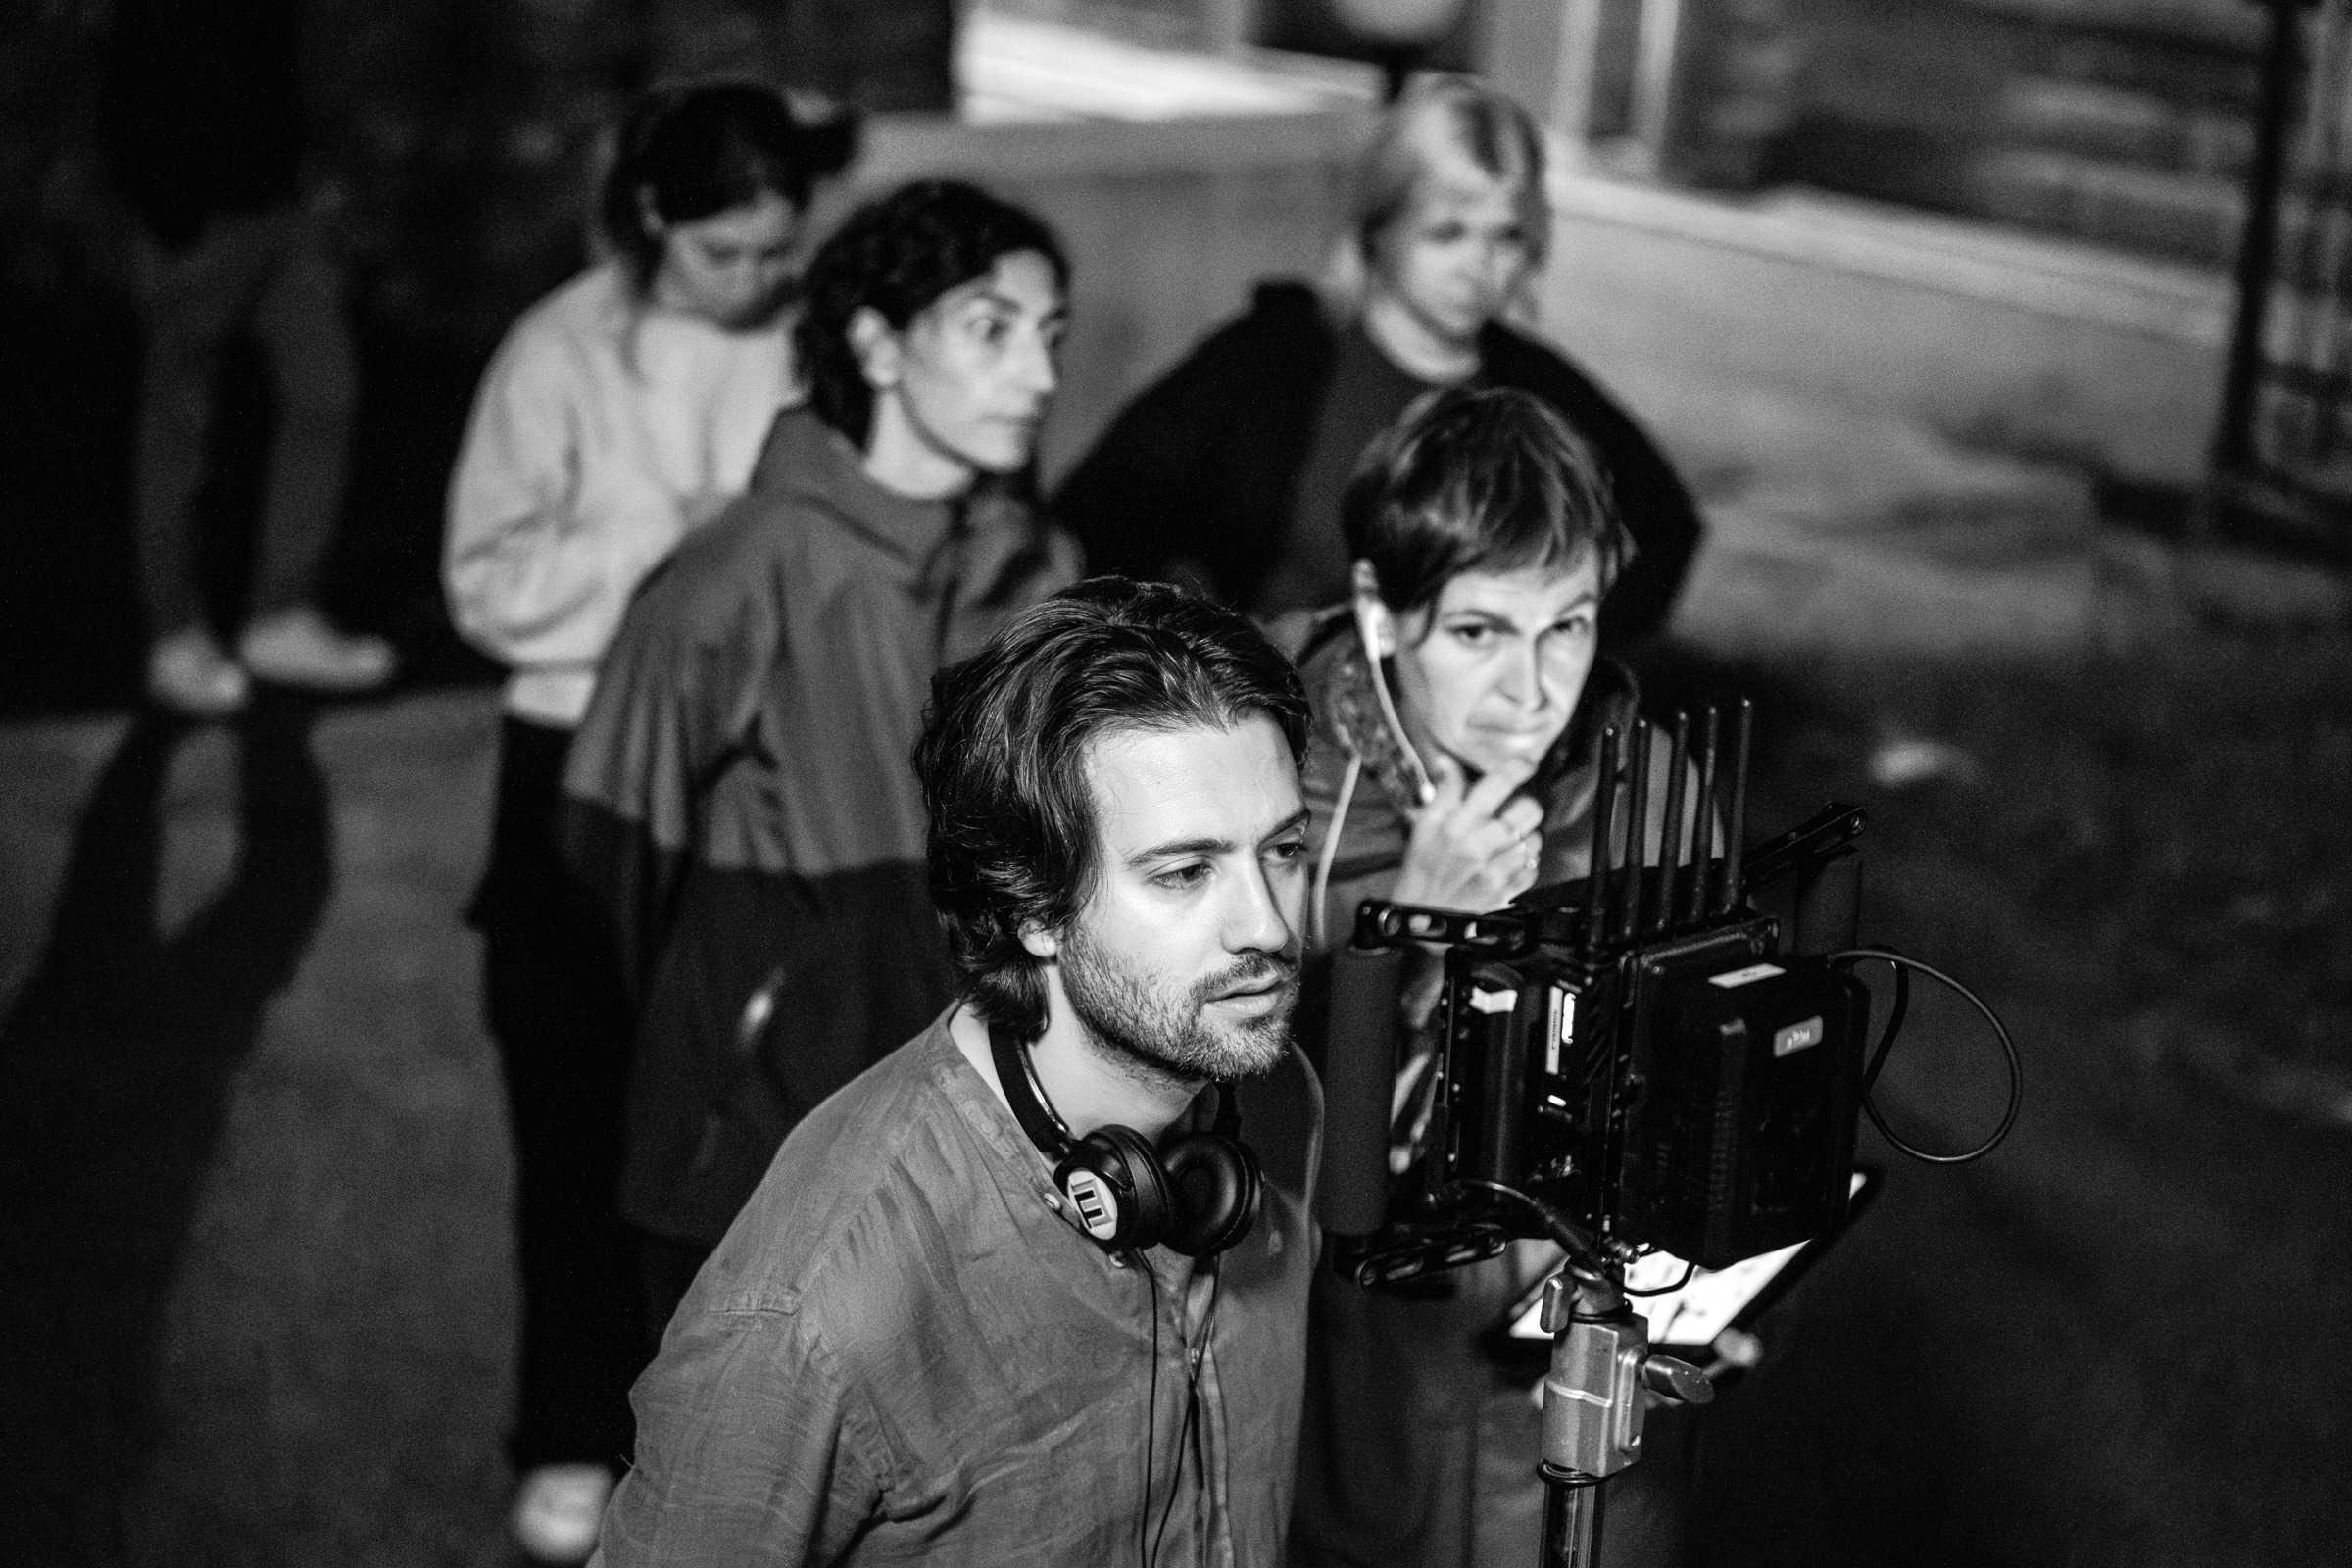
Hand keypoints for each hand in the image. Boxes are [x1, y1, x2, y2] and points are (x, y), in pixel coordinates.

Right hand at [1390, 752, 1545, 912]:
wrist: (1422, 918)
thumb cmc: (1422, 870)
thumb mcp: (1424, 827)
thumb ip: (1443, 793)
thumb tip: (1447, 762)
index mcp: (1456, 826)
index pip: (1498, 785)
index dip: (1518, 767)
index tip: (1526, 762)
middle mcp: (1479, 846)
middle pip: (1528, 810)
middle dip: (1523, 806)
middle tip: (1510, 811)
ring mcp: (1496, 871)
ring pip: (1534, 838)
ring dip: (1524, 836)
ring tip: (1505, 842)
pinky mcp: (1506, 891)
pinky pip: (1533, 866)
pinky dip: (1524, 862)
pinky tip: (1506, 863)